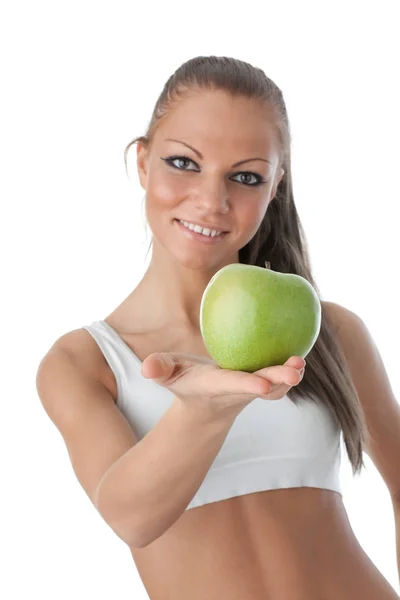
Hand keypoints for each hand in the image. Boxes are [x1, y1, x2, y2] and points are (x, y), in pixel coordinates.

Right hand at [141, 352, 305, 419]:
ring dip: (291, 375)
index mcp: (218, 387)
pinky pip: (280, 373)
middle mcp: (240, 391)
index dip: (248, 385)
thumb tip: (147, 367)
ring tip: (301, 361)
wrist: (207, 406)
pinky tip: (303, 343)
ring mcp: (255, 388)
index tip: (262, 384)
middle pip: (264, 388)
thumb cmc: (186, 384)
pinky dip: (292, 364)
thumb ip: (158, 368)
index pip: (233, 386)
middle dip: (279, 381)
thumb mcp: (168, 375)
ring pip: (278, 386)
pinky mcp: (264, 380)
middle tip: (296, 370)